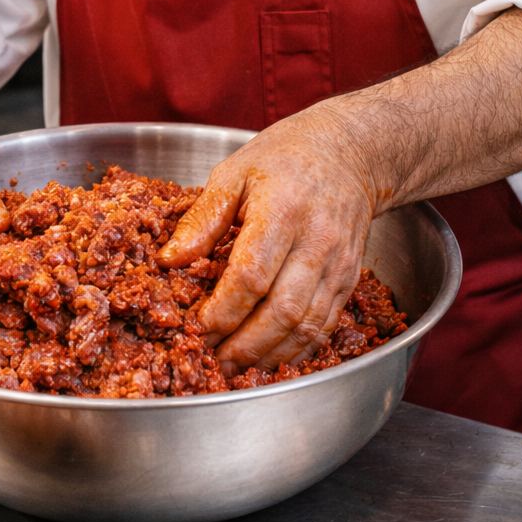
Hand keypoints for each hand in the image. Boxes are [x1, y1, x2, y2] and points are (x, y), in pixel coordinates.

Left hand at [157, 105, 376, 373]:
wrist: (347, 153)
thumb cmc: (283, 159)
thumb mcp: (233, 173)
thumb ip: (203, 218)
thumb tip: (171, 260)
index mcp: (283, 209)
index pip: (252, 273)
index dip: (223, 309)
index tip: (197, 327)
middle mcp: (317, 240)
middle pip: (282, 309)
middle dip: (244, 344)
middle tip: (212, 361)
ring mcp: (339, 263)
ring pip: (307, 325)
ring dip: (268, 354)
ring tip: (235, 368)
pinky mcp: (350, 279)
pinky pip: (324, 325)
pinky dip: (297, 349)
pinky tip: (269, 359)